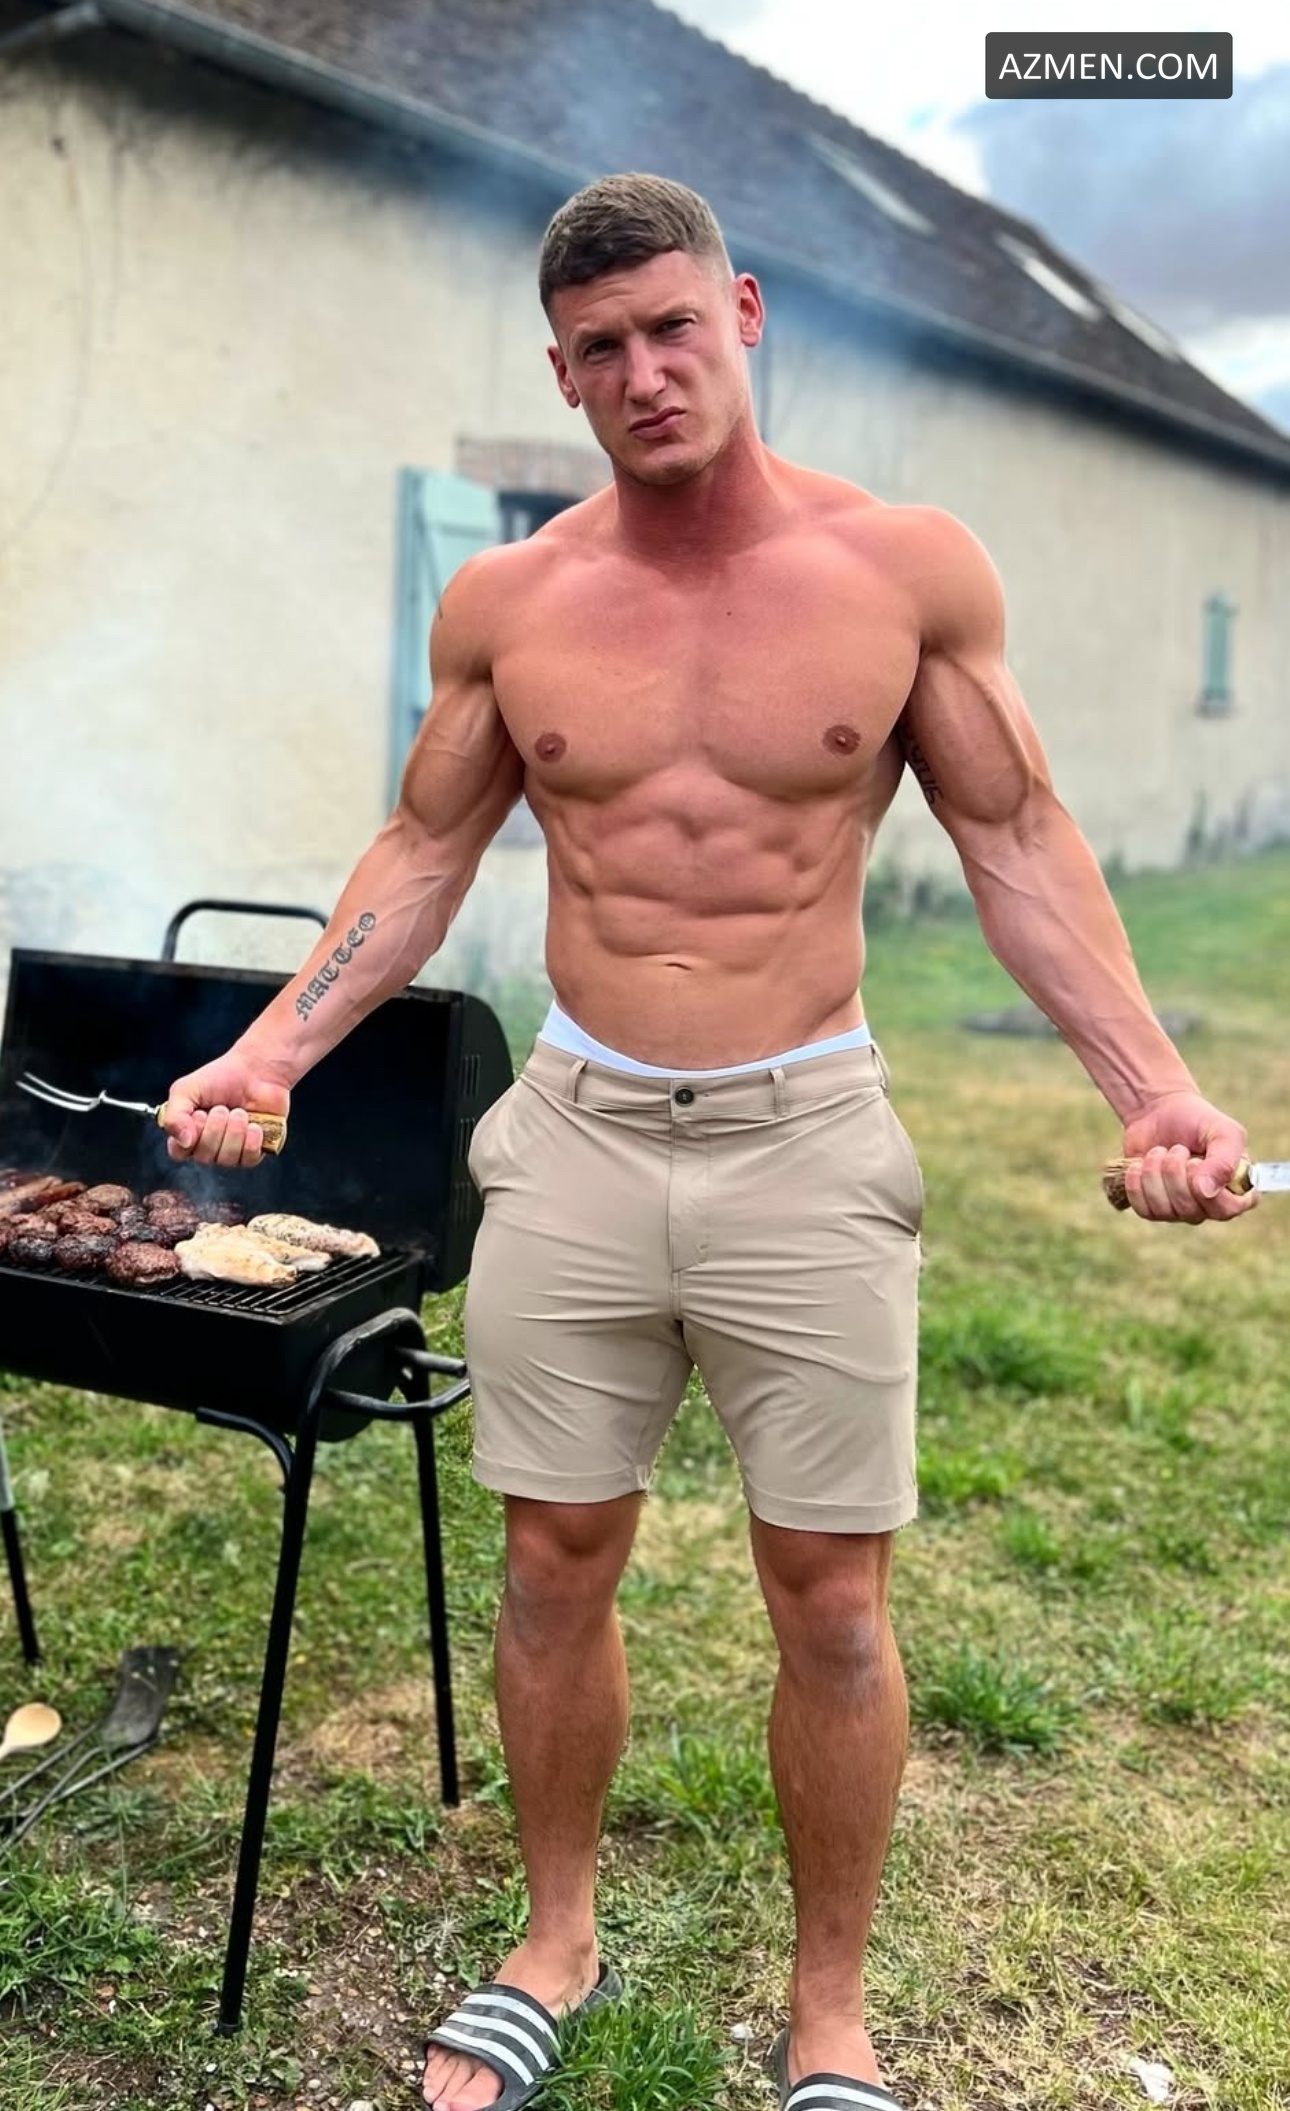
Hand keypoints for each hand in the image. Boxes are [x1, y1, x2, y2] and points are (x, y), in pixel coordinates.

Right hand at [162, 1050, 291, 1169]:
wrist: (257, 1070)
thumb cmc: (221, 1077)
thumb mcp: (186, 1089)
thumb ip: (173, 1115)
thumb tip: (183, 1141)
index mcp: (187, 1132)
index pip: (178, 1152)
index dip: (187, 1137)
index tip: (199, 1115)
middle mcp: (208, 1145)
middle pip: (203, 1157)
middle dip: (214, 1129)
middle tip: (222, 1108)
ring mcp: (231, 1150)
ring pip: (226, 1159)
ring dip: (233, 1132)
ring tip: (239, 1112)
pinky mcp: (254, 1151)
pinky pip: (249, 1160)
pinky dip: (251, 1141)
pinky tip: (254, 1125)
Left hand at [1119, 1091, 1257, 1223]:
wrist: (1158, 1112)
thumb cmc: (1198, 1121)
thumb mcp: (1222, 1131)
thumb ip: (1224, 1160)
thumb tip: (1206, 1192)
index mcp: (1236, 1189)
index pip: (1229, 1209)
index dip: (1209, 1191)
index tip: (1196, 1162)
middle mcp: (1211, 1205)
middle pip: (1191, 1210)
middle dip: (1176, 1173)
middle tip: (1177, 1149)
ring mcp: (1181, 1211)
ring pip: (1165, 1211)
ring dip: (1155, 1174)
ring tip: (1159, 1152)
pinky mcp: (1153, 1208)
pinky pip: (1143, 1209)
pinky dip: (1137, 1183)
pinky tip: (1140, 1165)